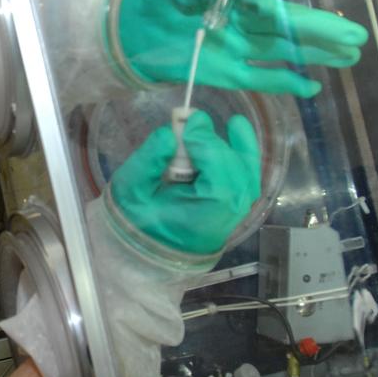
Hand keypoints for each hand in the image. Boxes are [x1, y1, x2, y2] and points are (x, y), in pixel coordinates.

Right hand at [109, 110, 260, 254]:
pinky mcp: (230, 209)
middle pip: (238, 178)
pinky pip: (245, 182)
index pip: (219, 182)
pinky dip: (244, 160)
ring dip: (242, 150)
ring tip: (234, 124)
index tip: (190, 123)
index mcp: (199, 220)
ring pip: (248, 180)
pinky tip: (238, 137)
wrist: (141, 253)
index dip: (208, 148)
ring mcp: (231, 216)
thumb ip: (148, 162)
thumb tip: (169, 134)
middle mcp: (223, 220)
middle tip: (196, 123)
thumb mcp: (129, 191)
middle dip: (220, 146)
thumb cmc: (133, 222)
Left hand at [116, 0, 368, 96]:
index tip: (332, 28)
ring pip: (282, 53)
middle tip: (358, 40)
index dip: (306, 20)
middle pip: (289, 31)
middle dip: (323, 36)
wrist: (120, 19)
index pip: (278, 8)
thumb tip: (268, 1)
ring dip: (314, 56)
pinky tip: (312, 87)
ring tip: (349, 58)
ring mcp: (233, 48)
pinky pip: (259, 79)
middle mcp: (241, 22)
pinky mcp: (222, 73)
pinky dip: (285, 83)